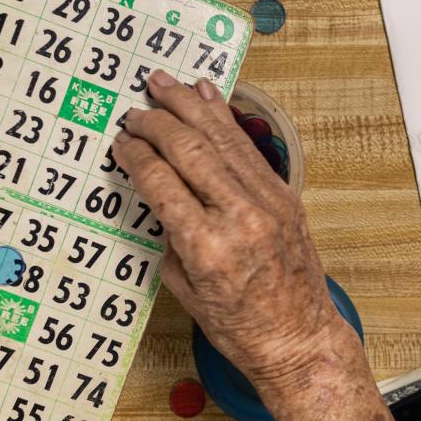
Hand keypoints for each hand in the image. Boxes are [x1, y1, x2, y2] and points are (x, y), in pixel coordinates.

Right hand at [114, 72, 351, 394]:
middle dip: (158, 122)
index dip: (136, 155)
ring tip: (164, 82)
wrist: (298, 338)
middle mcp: (239, 217)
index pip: (161, 181)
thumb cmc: (240, 326)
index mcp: (206, 246)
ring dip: (189, 106)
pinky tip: (206, 97)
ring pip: (221, 138)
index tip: (122, 142)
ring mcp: (268, 203)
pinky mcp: (285, 197)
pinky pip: (247, 148)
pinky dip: (224, 119)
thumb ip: (169, 235)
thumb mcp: (184, 288)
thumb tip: (155, 188)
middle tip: (136, 108)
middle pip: (189, 150)